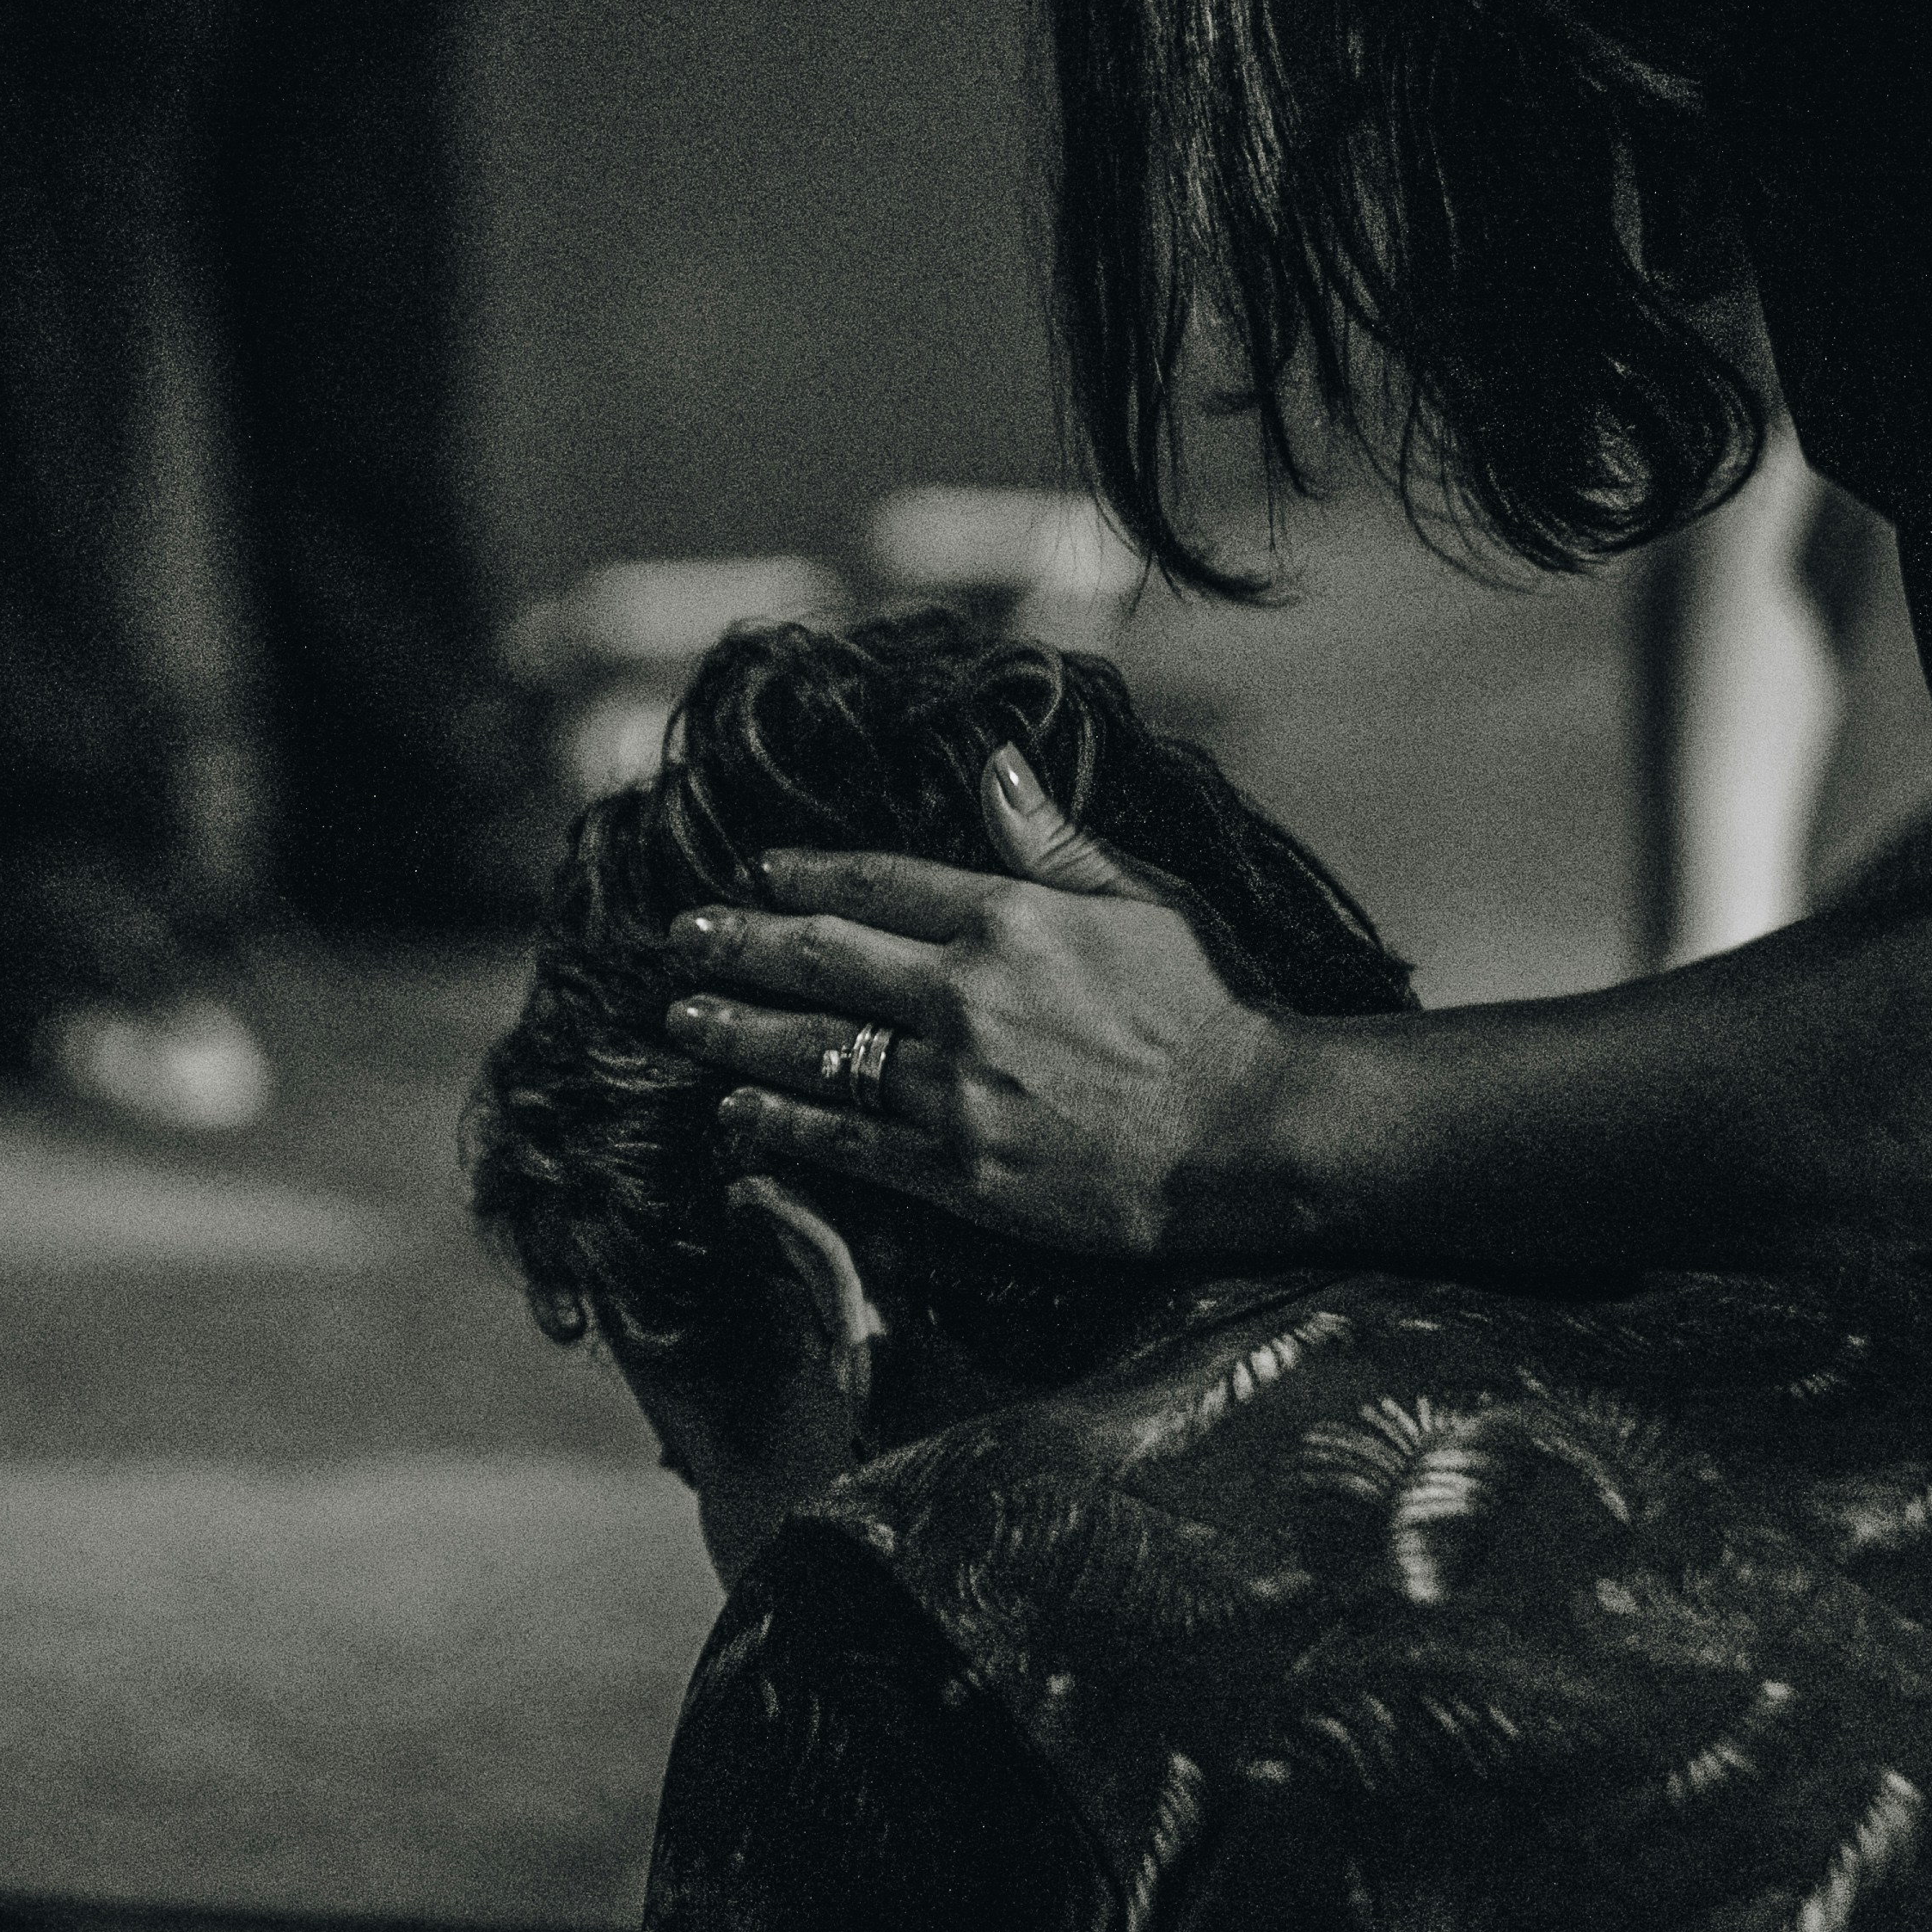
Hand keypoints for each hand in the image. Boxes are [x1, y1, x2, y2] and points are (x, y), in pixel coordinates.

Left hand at [660, 749, 1296, 1256]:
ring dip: (737, 1032)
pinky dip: (782, 1125)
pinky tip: (736, 1115)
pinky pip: (845, 1142)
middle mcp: (965, 994)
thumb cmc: (1212, 1008)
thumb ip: (1051, 839)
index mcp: (1008, 918)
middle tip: (681, 939)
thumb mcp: (1142, 898)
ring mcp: (954, 1086)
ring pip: (814, 1050)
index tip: (754, 874)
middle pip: (820, 960)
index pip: (875, 883)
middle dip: (739, 946)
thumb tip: (992, 761)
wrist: (1250, 1131)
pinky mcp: (958, 1170)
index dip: (803, 875)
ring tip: (682, 1020)